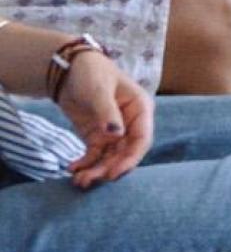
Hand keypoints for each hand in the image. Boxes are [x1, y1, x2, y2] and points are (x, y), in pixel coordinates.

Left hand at [58, 53, 152, 188]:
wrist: (69, 70)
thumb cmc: (91, 72)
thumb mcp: (99, 89)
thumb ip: (107, 112)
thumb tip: (117, 134)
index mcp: (140, 109)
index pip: (142, 139)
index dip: (130, 159)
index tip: (112, 174)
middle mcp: (130, 123)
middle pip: (125, 153)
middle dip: (108, 169)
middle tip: (87, 181)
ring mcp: (113, 132)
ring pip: (110, 158)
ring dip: (96, 171)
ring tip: (77, 180)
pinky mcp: (97, 137)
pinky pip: (95, 156)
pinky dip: (85, 164)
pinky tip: (72, 168)